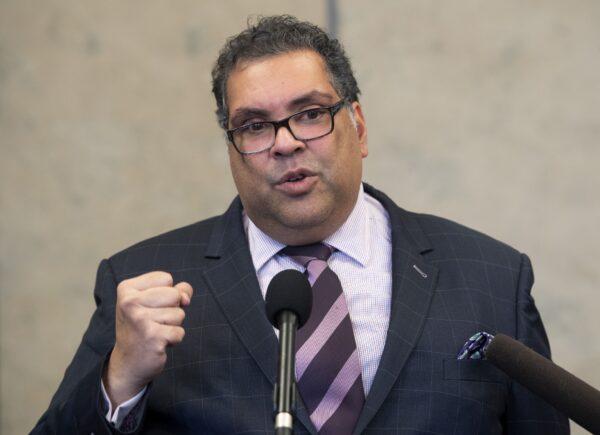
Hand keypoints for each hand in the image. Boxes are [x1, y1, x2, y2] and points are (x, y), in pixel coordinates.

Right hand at [103, 271, 192, 406]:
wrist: (127, 363)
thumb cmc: (142, 327)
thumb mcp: (153, 302)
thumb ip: (175, 291)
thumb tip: (186, 297)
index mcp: (127, 289)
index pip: (166, 279)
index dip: (165, 293)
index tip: (149, 307)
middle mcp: (130, 302)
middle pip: (174, 295)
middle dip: (172, 309)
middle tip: (153, 322)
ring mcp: (140, 320)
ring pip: (179, 314)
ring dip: (172, 325)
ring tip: (155, 332)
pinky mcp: (153, 337)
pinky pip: (180, 332)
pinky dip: (174, 339)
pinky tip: (158, 343)